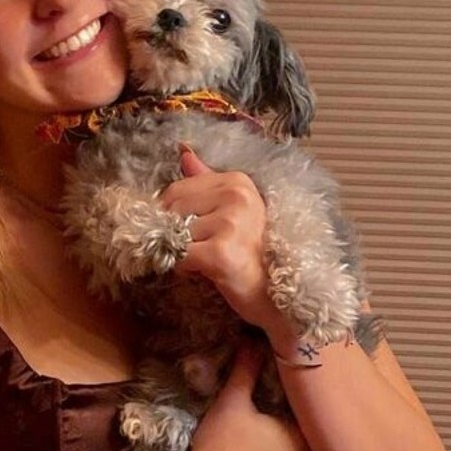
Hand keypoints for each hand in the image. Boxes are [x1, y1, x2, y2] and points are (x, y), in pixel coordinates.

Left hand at [159, 146, 292, 344]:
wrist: (278, 298)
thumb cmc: (252, 256)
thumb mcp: (232, 212)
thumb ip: (206, 181)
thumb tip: (184, 152)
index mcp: (238, 182)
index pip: (177, 189)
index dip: (173, 215)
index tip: (194, 232)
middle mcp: (236, 196)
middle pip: (172, 210)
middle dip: (176, 234)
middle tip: (202, 251)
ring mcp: (230, 223)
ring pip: (174, 234)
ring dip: (181, 254)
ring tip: (207, 263)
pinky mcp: (221, 252)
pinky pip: (179, 257)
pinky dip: (184, 270)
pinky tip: (205, 273)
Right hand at [187, 339, 315, 450]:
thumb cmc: (221, 444)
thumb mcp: (232, 400)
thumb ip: (247, 367)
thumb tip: (253, 338)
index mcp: (303, 436)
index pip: (313, 408)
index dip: (302, 393)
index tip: (290, 381)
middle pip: (311, 429)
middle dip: (300, 414)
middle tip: (285, 397)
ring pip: (305, 449)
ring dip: (294, 436)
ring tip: (277, 420)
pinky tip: (271, 446)